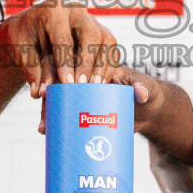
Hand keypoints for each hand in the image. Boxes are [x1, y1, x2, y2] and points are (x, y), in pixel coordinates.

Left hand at [2, 0, 120, 95]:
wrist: (29, 25)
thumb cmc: (24, 37)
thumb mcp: (21, 50)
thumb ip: (32, 70)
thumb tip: (39, 92)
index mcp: (53, 10)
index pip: (63, 38)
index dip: (66, 62)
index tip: (67, 84)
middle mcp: (75, 10)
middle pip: (91, 34)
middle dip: (87, 62)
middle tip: (82, 85)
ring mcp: (90, 19)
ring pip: (106, 39)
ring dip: (103, 65)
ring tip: (95, 86)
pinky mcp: (100, 30)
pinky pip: (111, 47)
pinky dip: (109, 65)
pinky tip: (101, 82)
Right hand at [34, 61, 161, 135]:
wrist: (148, 111)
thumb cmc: (148, 92)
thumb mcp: (148, 88)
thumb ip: (144, 87)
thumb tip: (140, 93)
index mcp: (98, 63)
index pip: (76, 61)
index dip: (65, 71)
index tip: (61, 85)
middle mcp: (85, 75)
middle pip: (61, 79)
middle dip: (51, 93)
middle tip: (45, 107)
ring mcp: (81, 92)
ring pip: (58, 97)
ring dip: (48, 110)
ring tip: (44, 127)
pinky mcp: (80, 108)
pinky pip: (63, 112)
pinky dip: (54, 121)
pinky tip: (45, 131)